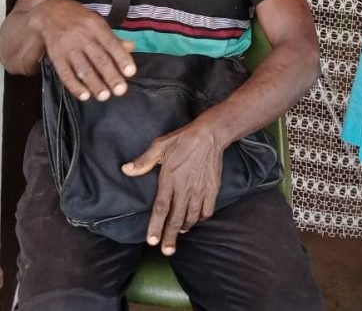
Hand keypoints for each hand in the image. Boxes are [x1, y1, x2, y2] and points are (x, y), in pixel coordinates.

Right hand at [34, 0, 135, 100]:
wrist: (49, 11)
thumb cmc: (79, 18)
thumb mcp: (98, 22)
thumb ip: (113, 37)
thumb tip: (131, 47)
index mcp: (96, 26)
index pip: (112, 44)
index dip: (122, 58)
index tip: (130, 72)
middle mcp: (82, 36)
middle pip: (99, 58)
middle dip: (110, 76)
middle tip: (120, 90)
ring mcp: (68, 47)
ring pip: (83, 68)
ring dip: (94, 84)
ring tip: (104, 96)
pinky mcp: (55, 56)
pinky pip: (65, 73)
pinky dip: (74, 86)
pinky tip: (84, 95)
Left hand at [122, 117, 223, 254]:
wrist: (210, 135)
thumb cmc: (183, 140)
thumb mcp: (160, 146)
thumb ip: (143, 161)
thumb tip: (125, 170)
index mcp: (169, 180)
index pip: (161, 209)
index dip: (156, 226)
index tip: (152, 241)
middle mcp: (185, 189)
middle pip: (176, 218)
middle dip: (170, 236)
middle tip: (167, 251)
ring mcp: (200, 190)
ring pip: (192, 216)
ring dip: (185, 227)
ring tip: (180, 232)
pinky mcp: (212, 189)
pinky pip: (207, 210)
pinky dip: (201, 217)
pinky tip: (197, 218)